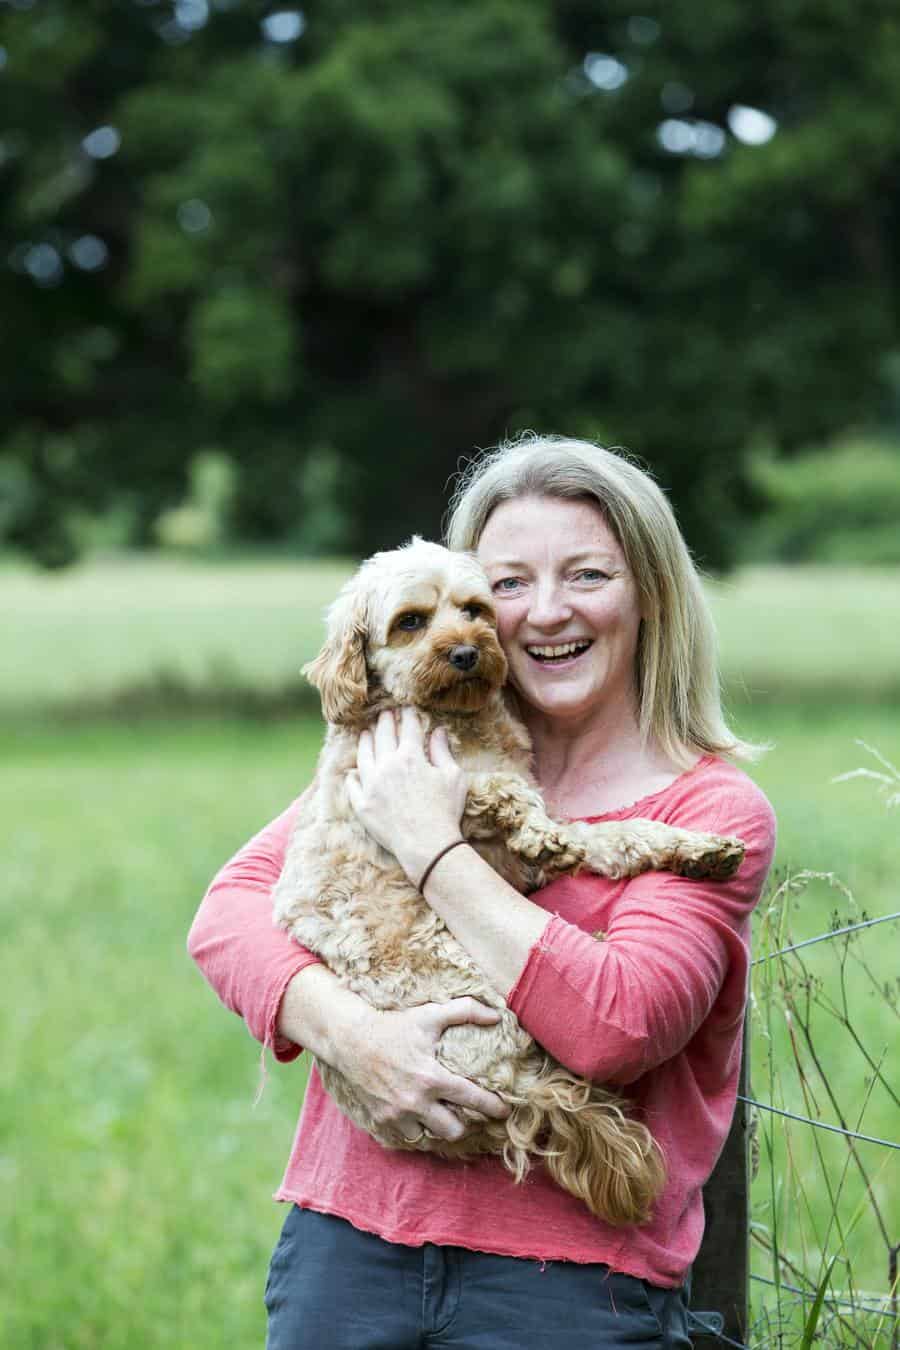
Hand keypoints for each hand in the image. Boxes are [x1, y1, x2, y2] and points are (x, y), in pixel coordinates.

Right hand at [334, 997, 509, 1141]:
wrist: (350, 1039)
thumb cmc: (393, 1025)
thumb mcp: (430, 1014)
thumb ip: (466, 1011)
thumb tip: (496, 1015)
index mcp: (432, 1078)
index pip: (472, 1099)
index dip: (493, 1106)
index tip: (505, 1110)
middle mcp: (416, 1101)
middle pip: (453, 1130)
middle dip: (463, 1123)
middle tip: (464, 1112)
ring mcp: (397, 1114)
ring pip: (428, 1136)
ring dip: (436, 1126)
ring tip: (440, 1113)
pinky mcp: (381, 1120)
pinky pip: (405, 1135)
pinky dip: (414, 1127)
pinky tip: (417, 1115)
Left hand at [347, 708, 467, 882]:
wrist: (428, 845)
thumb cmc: (445, 811)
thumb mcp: (453, 777)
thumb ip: (442, 751)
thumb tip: (438, 731)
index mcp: (410, 756)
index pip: (407, 728)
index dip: (408, 715)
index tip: (407, 709)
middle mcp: (387, 765)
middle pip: (382, 736)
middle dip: (385, 721)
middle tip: (385, 714)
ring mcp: (371, 785)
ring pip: (364, 755)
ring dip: (366, 741)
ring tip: (367, 733)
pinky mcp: (362, 805)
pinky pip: (352, 785)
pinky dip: (353, 775)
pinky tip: (354, 771)